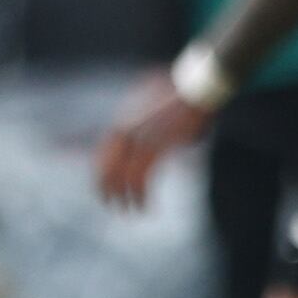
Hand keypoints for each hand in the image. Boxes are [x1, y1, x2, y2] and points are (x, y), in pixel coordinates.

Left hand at [95, 71, 212, 209]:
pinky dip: (142, 195)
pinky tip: (144, 207)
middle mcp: (127, 128)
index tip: (100, 187)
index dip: (100, 170)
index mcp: (124, 118)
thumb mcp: (156, 103)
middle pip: (107, 165)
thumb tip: (145, 137)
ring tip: (127, 210)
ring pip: (123, 176)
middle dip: (106, 187)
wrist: (197, 87)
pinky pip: (142, 178)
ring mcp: (140, 137)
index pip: (102, 149)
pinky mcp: (157, 147)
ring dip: (124, 197)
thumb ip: (146, 121)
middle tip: (109, 203)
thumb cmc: (183, 93)